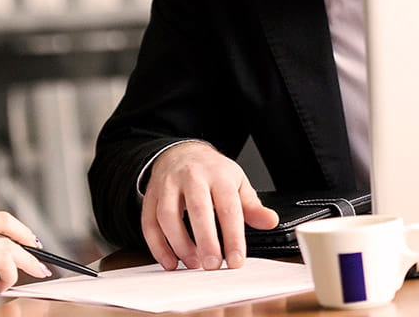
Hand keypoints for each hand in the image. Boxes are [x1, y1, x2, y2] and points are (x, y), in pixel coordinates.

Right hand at [141, 142, 277, 271]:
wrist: (181, 153)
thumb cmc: (212, 172)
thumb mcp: (237, 182)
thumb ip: (252, 206)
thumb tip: (270, 221)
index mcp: (218, 174)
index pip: (228, 206)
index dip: (233, 236)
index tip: (236, 260)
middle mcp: (191, 176)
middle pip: (197, 209)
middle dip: (205, 240)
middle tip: (212, 265)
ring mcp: (168, 185)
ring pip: (168, 215)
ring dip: (179, 244)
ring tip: (193, 264)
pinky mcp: (151, 195)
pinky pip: (149, 222)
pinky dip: (158, 246)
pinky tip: (170, 261)